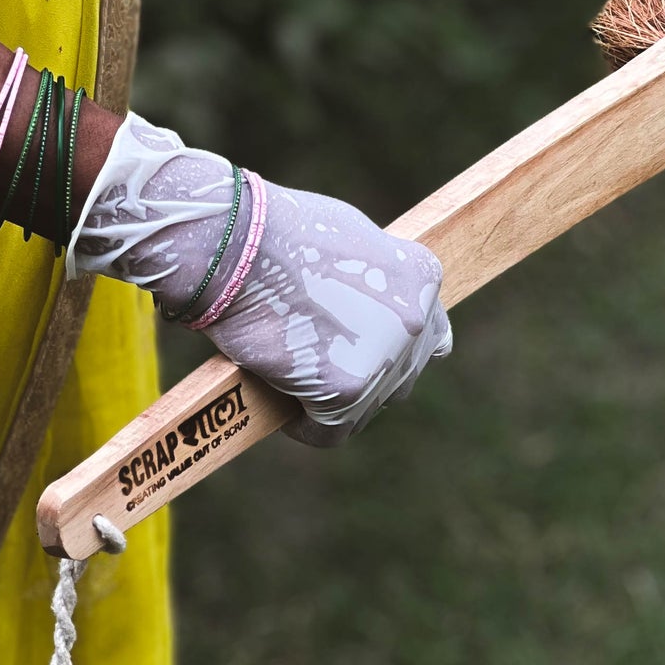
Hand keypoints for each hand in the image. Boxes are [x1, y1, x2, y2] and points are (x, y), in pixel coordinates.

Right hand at [70, 114, 450, 444]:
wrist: (236, 245)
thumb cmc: (278, 233)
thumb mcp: (350, 239)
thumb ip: (377, 278)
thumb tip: (378, 310)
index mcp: (421, 277)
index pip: (427, 334)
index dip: (388, 344)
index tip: (356, 347)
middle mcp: (416, 319)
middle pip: (401, 374)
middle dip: (363, 374)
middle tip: (317, 365)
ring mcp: (385, 356)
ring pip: (367, 407)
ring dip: (334, 401)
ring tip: (294, 379)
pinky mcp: (346, 391)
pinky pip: (330, 432)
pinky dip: (304, 425)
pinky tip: (280, 404)